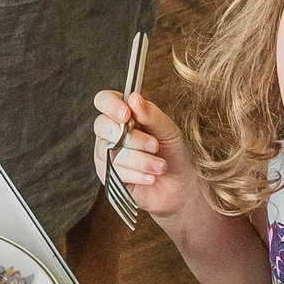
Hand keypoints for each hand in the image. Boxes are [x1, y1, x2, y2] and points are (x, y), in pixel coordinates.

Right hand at [91, 88, 200, 225]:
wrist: (181, 185)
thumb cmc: (173, 152)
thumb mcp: (168, 130)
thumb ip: (151, 114)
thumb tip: (134, 98)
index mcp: (122, 113)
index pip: (103, 100)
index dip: (111, 105)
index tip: (126, 114)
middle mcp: (109, 132)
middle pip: (103, 126)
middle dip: (133, 138)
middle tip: (155, 145)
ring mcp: (105, 154)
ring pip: (110, 152)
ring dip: (141, 160)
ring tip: (160, 166)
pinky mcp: (108, 176)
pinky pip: (114, 172)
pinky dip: (137, 175)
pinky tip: (150, 177)